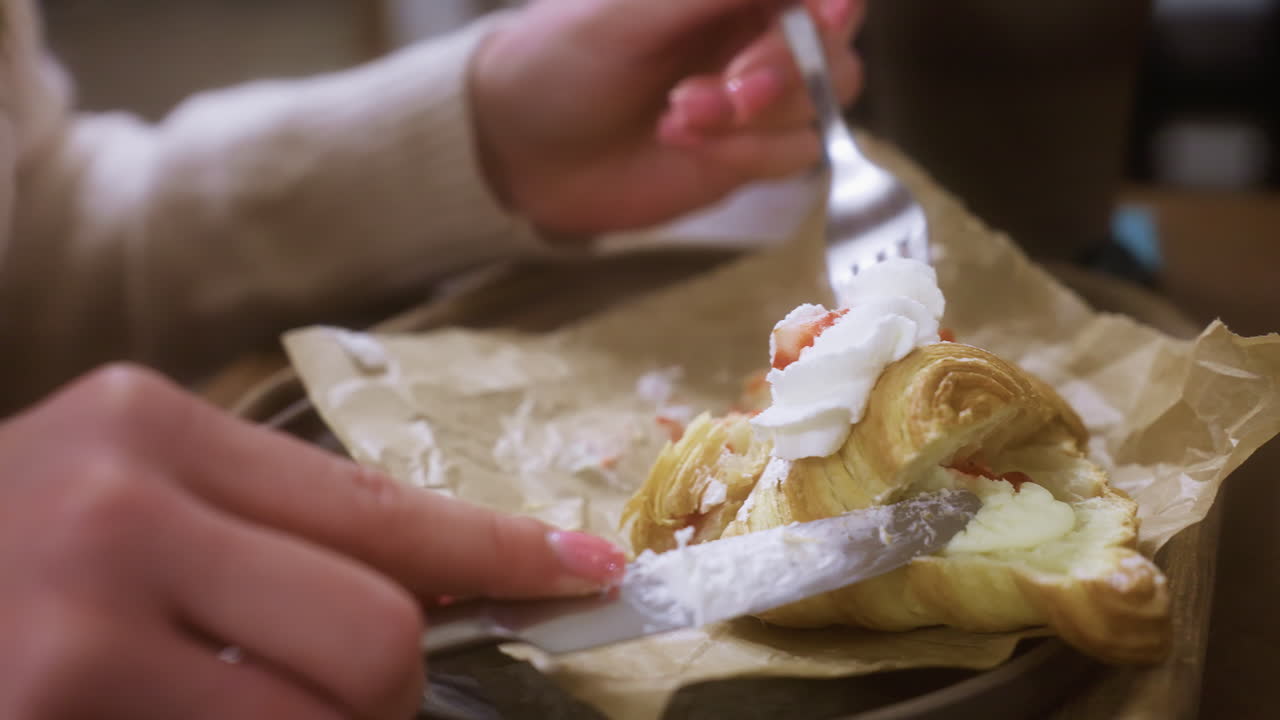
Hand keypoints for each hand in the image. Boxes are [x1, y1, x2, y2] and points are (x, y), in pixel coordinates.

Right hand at [0, 365, 625, 718]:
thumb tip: (434, 592)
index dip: (499, 554)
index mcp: (149, 428)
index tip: (587, 573)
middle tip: (356, 698)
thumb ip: (265, 533)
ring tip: (238, 704)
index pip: (377, 507)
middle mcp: (113, 512)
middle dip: (388, 693)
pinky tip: (181, 714)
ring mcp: (70, 633)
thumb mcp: (125, 497)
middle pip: (374, 635)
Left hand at [471, 0, 864, 234]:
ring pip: (822, 102)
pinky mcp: (748, 155)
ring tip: (679, 116)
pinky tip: (681, 141)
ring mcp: (757, 98)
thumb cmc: (560, 60)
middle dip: (788, 67)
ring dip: (757, 115)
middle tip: (731, 88)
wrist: (522, 152)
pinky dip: (746, 152)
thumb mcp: (630, 10)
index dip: (831, 2)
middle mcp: (755, 34)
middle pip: (833, 45)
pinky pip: (794, 154)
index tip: (823, 15)